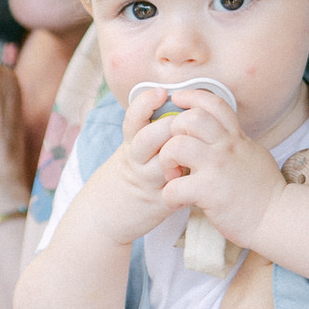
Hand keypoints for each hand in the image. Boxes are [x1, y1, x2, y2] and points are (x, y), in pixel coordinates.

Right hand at [90, 87, 191, 246]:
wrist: (104, 215)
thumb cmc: (129, 174)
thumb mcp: (132, 150)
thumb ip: (151, 130)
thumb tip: (180, 101)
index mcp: (130, 145)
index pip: (132, 120)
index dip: (145, 104)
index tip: (160, 92)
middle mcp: (136, 162)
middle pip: (148, 138)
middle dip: (170, 125)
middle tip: (189, 118)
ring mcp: (148, 183)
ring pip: (165, 165)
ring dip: (184, 154)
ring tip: (200, 146)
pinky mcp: (160, 204)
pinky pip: (179, 190)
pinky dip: (193, 180)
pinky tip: (204, 174)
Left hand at [157, 91, 286, 248]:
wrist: (276, 218)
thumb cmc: (264, 191)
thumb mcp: (254, 154)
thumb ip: (236, 142)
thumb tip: (224, 133)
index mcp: (236, 137)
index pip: (213, 103)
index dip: (191, 97)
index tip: (178, 101)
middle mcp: (227, 146)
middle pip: (190, 118)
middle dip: (172, 133)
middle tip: (174, 153)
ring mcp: (218, 167)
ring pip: (176, 146)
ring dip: (166, 161)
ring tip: (173, 176)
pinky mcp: (209, 192)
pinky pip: (173, 187)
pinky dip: (169, 195)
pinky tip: (178, 201)